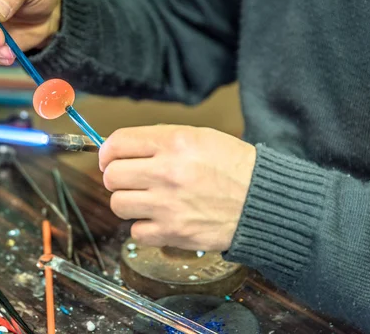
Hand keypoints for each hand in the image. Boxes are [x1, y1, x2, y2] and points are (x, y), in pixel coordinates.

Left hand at [99, 125, 255, 251]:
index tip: (109, 158)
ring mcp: (168, 205)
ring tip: (145, 199)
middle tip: (129, 179)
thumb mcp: (199, 137)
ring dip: (127, 201)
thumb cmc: (234, 168)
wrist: (263, 203)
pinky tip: (159, 218)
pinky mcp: (172, 233)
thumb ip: (158, 140)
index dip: (107, 151)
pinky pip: (136, 231)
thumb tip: (120, 148)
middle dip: (116, 177)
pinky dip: (144, 227)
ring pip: (117, 204)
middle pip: (111, 175)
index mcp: (174, 143)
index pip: (117, 144)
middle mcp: (167, 172)